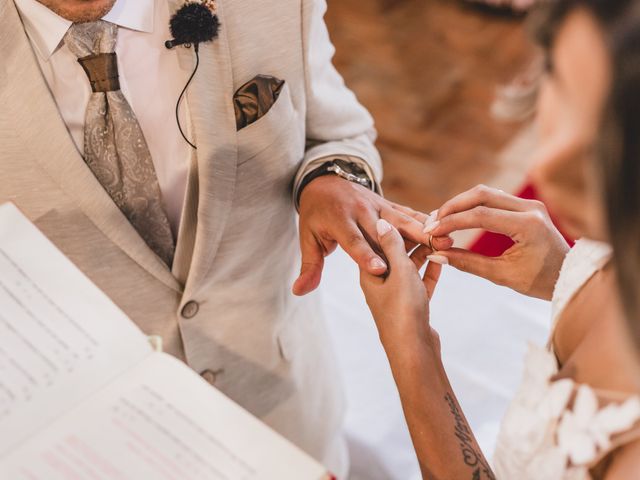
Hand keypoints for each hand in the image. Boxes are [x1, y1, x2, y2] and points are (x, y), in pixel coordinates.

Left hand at [293, 175, 451, 295]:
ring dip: (423, 229)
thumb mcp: (308, 238)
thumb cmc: (316, 216)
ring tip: (445, 240)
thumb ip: (310, 266)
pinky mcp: (387, 203)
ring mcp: (376, 205)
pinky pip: (407, 213)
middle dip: (407, 241)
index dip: (365, 255)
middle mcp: (359, 212)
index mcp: (338, 222)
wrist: (324, 181)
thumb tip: (298, 291)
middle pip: (385, 230)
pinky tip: (444, 229)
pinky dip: (424, 220)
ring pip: (402, 218)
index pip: (353, 241)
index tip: (379, 268)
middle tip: (429, 251)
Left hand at [359, 219, 441, 348]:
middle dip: (414, 238)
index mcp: (369, 272)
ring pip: (410, 266)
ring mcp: (395, 295)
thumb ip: (392, 245)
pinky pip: (420, 282)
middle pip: (395, 252)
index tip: (411, 212)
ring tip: (443, 239)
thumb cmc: (402, 311)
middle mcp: (380, 282)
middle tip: (435, 225)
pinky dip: (430, 270)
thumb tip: (381, 222)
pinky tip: (442, 258)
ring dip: (425, 253)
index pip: (378, 240)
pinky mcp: (411, 305)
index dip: (396, 224)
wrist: (413, 352)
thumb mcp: (398, 271)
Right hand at [425, 185, 569, 299]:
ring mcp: (529, 203)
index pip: (481, 215)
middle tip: (431, 222)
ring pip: (485, 193)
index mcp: (528, 225)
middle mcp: (530, 208)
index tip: (431, 231)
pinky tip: (457, 217)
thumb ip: (468, 263)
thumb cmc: (539, 281)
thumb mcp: (502, 275)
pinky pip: (493, 198)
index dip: (451, 222)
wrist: (569, 276)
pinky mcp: (525, 205)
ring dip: (460, 204)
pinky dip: (472, 206)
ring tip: (440, 220)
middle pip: (481, 194)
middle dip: (452, 207)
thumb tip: (436, 254)